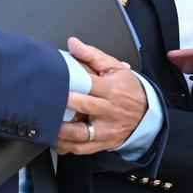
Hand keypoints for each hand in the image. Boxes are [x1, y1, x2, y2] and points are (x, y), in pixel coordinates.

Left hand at [56, 38, 147, 154]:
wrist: (147, 112)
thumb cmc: (128, 88)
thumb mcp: (114, 67)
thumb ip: (92, 55)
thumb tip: (73, 43)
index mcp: (111, 90)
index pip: (88, 85)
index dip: (70, 84)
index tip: (54, 82)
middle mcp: (109, 111)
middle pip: (83, 108)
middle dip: (62, 105)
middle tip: (44, 102)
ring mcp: (106, 129)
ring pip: (80, 134)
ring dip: (60, 131)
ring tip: (46, 124)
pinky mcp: (104, 142)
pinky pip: (82, 149)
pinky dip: (66, 146)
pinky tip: (55, 140)